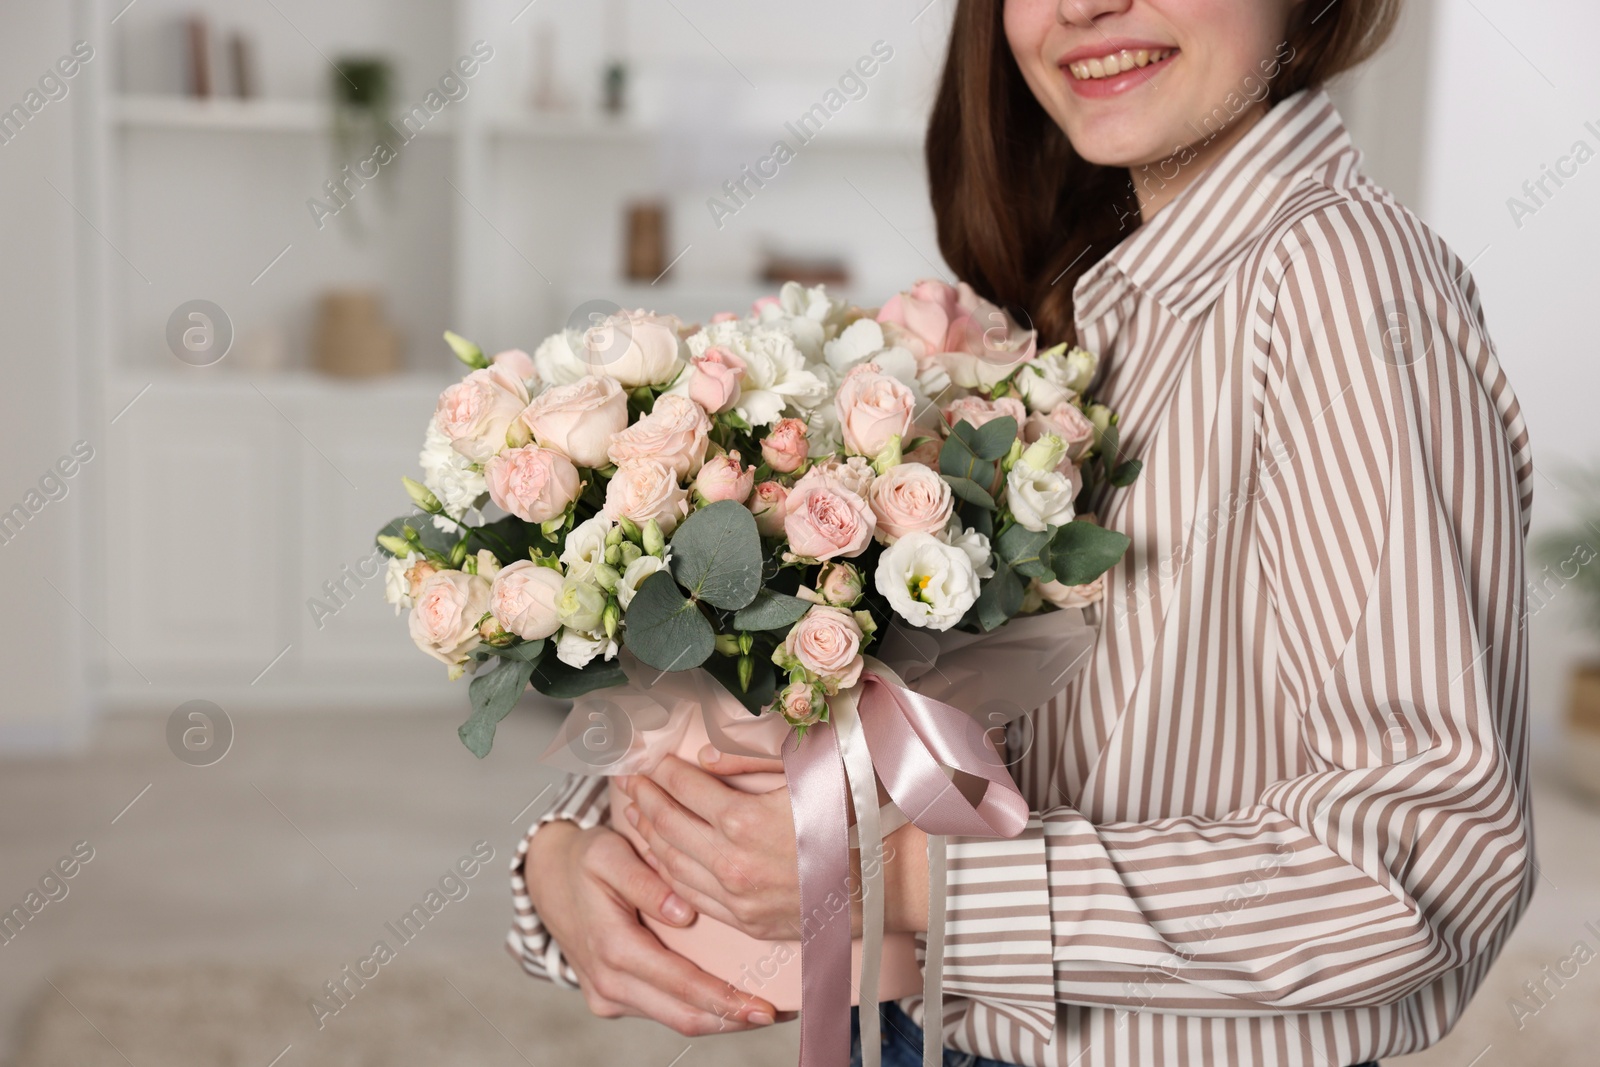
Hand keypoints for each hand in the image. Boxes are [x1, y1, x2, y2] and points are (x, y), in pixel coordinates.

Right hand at [523, 820, 777, 1034]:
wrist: (547, 878)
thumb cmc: (587, 859)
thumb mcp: (609, 854)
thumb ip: (645, 882)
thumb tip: (684, 914)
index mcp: (612, 947)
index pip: (680, 983)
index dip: (724, 998)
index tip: (764, 1004)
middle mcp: (608, 982)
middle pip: (682, 1015)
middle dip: (731, 1019)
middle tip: (776, 1013)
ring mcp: (606, 996)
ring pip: (674, 1019)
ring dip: (718, 1017)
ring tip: (761, 1008)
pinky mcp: (609, 999)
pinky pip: (660, 1010)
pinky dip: (694, 1008)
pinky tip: (726, 998)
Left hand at [616, 746, 931, 940]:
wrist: (882, 882)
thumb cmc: (849, 818)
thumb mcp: (807, 772)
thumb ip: (751, 760)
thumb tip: (704, 758)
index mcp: (745, 820)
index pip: (686, 787)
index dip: (664, 769)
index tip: (652, 757)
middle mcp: (731, 863)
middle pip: (668, 823)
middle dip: (644, 796)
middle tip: (628, 778)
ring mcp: (734, 897)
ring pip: (671, 861)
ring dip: (648, 832)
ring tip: (635, 810)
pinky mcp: (741, 921)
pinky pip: (688, 893)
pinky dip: (666, 869)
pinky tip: (658, 852)